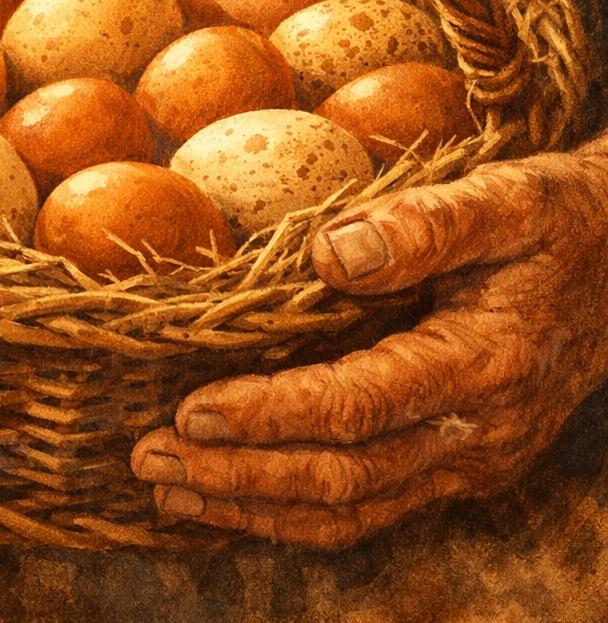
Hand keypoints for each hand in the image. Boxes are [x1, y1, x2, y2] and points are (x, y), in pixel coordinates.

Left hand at [131, 146, 607, 548]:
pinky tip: (239, 498)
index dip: (271, 414)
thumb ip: (424, 225)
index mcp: (483, 363)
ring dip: (254, 506)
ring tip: (171, 489)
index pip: (357, 406)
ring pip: (351, 508)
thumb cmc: (559, 222)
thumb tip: (327, 253)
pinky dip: (296, 510)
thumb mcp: (506, 201)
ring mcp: (469, 458)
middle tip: (151, 458)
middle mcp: (477, 431)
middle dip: (239, 475)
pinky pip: (369, 502)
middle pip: (341, 476)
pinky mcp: (456, 462)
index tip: (192, 409)